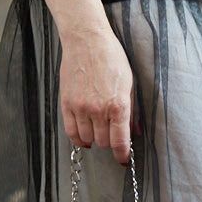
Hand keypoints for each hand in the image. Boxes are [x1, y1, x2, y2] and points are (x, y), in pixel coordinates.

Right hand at [58, 22, 138, 162]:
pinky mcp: (66, 104)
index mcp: (118, 105)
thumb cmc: (112, 58)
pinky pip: (71, 132)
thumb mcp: (130, 83)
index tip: (123, 159)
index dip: (122, 155)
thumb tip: (135, 132)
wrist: (87, 41)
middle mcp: (99, 110)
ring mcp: (81, 108)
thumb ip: (132, 111)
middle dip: (110, 142)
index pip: (120, 141)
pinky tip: (84, 136)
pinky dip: (78, 138)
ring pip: (88, 139)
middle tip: (112, 135)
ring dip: (95, 139)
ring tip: (99, 131)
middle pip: (104, 142)